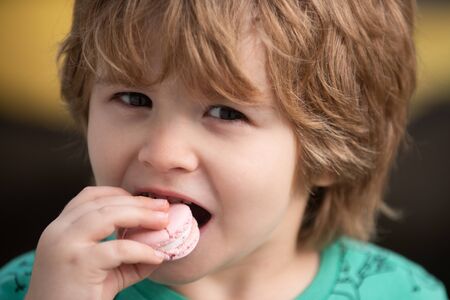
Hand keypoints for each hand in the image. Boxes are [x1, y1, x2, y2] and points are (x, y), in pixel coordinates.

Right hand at [25, 186, 168, 299]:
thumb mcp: (104, 271)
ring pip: (108, 215)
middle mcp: (58, 231)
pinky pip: (118, 249)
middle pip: (103, 203)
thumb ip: (127, 256)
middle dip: (138, 202)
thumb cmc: (78, 297)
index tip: (144, 200)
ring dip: (141, 215)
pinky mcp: (78, 263)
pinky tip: (156, 256)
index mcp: (60, 228)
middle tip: (164, 207)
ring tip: (163, 221)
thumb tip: (162, 247)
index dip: (119, 194)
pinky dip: (142, 249)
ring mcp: (65, 245)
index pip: (89, 197)